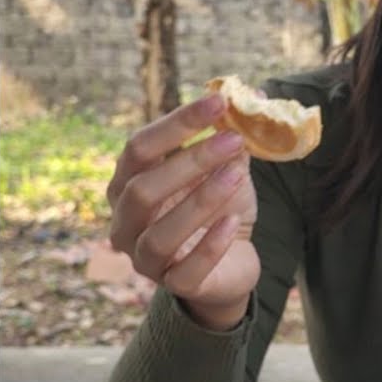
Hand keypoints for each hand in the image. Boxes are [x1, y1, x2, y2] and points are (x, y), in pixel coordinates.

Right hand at [106, 95, 259, 329]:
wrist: (232, 263)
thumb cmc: (220, 209)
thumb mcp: (228, 171)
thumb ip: (232, 139)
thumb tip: (256, 95)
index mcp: (128, 184)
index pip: (138, 148)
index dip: (177, 123)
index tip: (219, 101)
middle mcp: (125, 222)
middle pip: (142, 189)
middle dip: (190, 161)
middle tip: (235, 139)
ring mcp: (145, 259)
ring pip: (159, 234)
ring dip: (200, 201)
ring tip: (238, 174)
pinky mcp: (176, 286)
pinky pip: (187, 270)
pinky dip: (210, 245)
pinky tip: (234, 222)